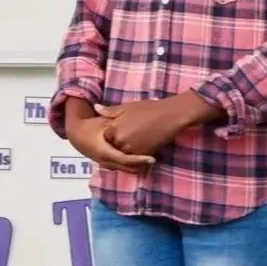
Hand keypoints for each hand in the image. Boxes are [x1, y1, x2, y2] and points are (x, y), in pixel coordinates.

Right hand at [64, 114, 154, 173]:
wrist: (77, 135)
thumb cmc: (91, 127)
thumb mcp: (103, 123)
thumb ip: (114, 120)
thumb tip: (130, 115)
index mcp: (105, 151)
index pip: (125, 160)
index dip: (139, 160)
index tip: (152, 158)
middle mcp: (106, 161)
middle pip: (128, 168)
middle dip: (142, 165)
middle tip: (156, 160)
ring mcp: (108, 164)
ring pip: (127, 170)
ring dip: (139, 167)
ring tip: (152, 160)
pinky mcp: (109, 164)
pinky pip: (124, 168)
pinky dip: (133, 166)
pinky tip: (143, 161)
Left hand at [99, 93, 218, 157]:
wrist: (171, 116)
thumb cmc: (149, 109)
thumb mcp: (127, 107)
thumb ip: (110, 111)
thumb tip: (96, 108)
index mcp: (115, 128)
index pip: (106, 137)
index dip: (112, 133)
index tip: (119, 129)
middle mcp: (121, 141)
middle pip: (114, 147)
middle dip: (119, 142)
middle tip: (131, 134)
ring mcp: (132, 150)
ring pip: (124, 154)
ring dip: (128, 149)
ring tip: (138, 138)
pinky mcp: (143, 155)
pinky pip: (136, 158)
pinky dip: (137, 154)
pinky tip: (145, 143)